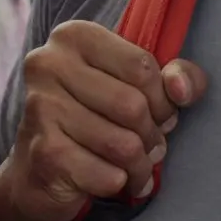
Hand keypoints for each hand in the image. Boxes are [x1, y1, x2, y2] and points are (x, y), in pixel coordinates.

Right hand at [0, 20, 207, 220]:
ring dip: (140, 165)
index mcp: (73, 36)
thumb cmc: (95, 119)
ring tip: (136, 168)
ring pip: (123, 144)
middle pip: (132, 106)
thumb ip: (177, 76)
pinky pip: (108, 175)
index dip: (162, 99)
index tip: (158, 115)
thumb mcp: (139, 86)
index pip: (141, 66)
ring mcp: (41, 108)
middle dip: (152, 135)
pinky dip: (120, 183)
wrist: (39, 171)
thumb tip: (181, 89)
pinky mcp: (44, 153)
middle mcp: (49, 65)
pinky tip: (114, 181)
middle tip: (150, 147)